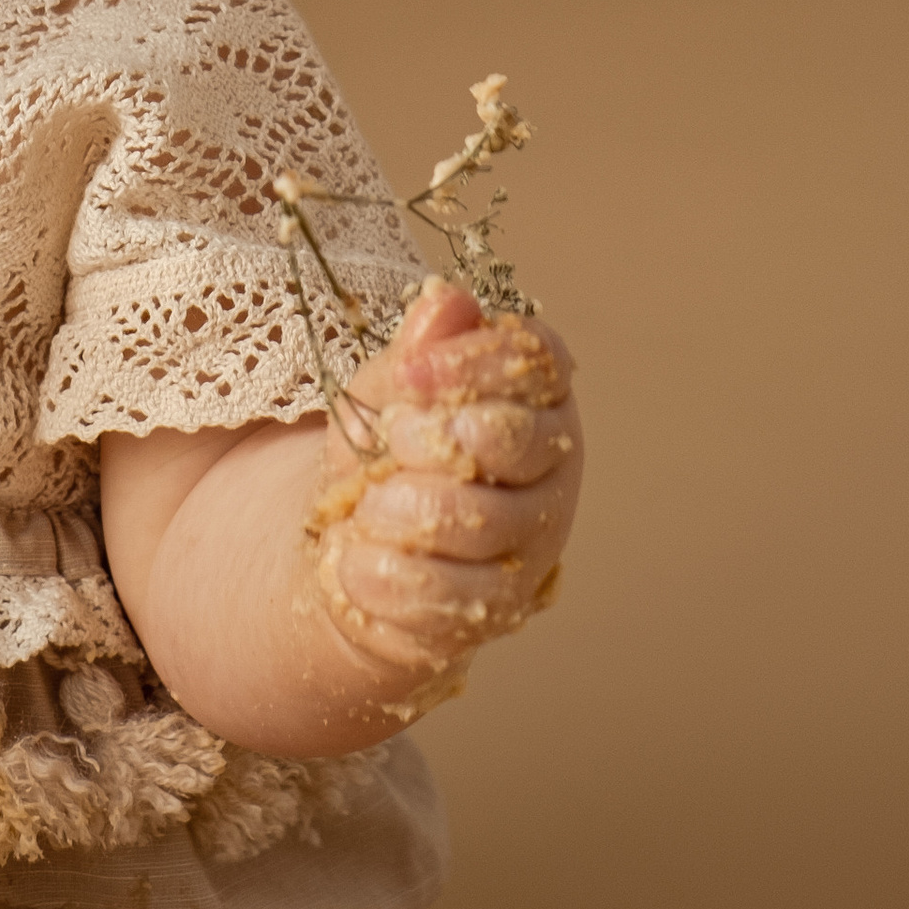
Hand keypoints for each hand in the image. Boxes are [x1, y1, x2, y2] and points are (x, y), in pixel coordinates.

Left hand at [307, 280, 577, 700]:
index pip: (534, 360)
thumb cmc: (388, 452)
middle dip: (438, 439)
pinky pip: (451, 594)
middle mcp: (551, 465)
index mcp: (534, 394)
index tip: (406, 374)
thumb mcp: (390, 387)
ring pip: (482, 520)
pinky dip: (389, 576)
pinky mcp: (502, 606)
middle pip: (519, 441)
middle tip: (391, 442)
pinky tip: (357, 560)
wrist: (360, 546)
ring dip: (402, 510)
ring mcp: (532, 541)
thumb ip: (420, 347)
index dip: (471, 363)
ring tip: (366, 506)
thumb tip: (447, 302)